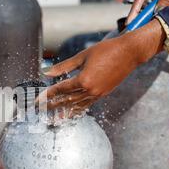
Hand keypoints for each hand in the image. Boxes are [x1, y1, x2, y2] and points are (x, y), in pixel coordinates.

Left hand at [36, 20, 165, 114]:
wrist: (129, 53)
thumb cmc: (106, 50)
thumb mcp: (82, 56)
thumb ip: (64, 66)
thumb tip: (47, 72)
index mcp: (83, 80)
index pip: (60, 90)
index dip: (48, 94)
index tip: (38, 99)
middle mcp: (90, 90)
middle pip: (66, 100)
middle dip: (52, 105)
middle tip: (40, 110)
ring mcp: (98, 94)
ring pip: (76, 105)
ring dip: (63, 111)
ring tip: (53, 118)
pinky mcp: (103, 94)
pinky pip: (87, 104)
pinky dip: (77, 109)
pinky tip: (71, 113)